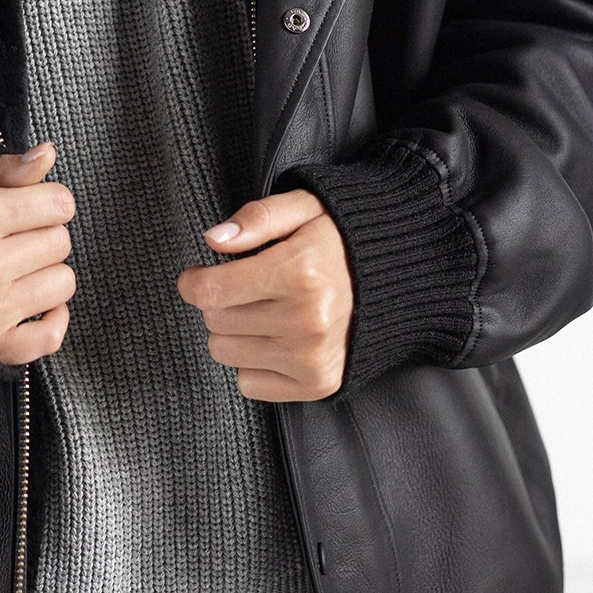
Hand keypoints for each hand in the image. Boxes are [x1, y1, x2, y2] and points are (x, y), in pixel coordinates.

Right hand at [0, 142, 75, 365]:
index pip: (58, 204)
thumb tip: (48, 152)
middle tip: (14, 237)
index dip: (46, 200)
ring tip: (17, 268)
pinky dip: (50, 320)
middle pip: (59, 242)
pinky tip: (33, 304)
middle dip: (42, 234)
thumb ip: (5, 170)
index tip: (30, 205)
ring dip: (45, 274)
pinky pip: (49, 336)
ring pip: (62, 284)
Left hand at [176, 188, 352, 400]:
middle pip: (215, 322)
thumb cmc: (343, 240)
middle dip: (220, 302)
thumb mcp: (305, 208)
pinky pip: (249, 384)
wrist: (399, 278)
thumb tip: (214, 239)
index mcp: (300, 271)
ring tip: (265, 311)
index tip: (198, 275)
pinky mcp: (318, 383)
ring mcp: (313, 357)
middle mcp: (307, 319)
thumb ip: (257, 218)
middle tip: (246, 288)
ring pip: (226, 353)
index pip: (211, 292)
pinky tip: (277, 339)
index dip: (193, 281)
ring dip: (235, 332)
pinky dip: (255, 363)